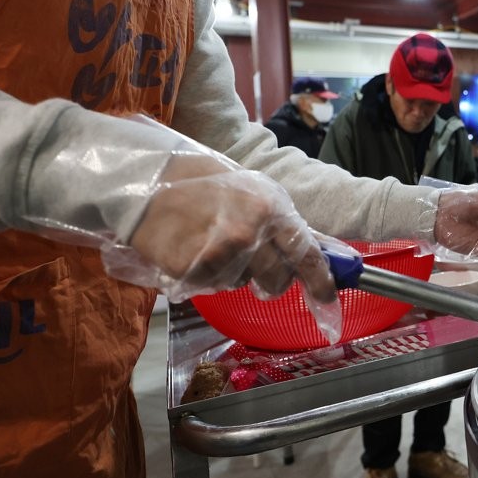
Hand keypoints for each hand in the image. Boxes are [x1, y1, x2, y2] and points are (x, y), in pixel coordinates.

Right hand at [128, 154, 334, 303]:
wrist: (149, 179)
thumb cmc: (205, 182)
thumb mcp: (254, 191)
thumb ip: (282, 222)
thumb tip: (315, 250)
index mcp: (272, 209)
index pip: (308, 255)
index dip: (321, 281)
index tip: (327, 297)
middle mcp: (250, 233)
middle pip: (277, 280)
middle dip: (272, 281)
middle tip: (256, 268)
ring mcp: (220, 253)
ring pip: (242, 283)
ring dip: (234, 272)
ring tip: (213, 242)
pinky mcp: (192, 269)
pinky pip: (212, 286)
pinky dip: (206, 274)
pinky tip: (194, 249)